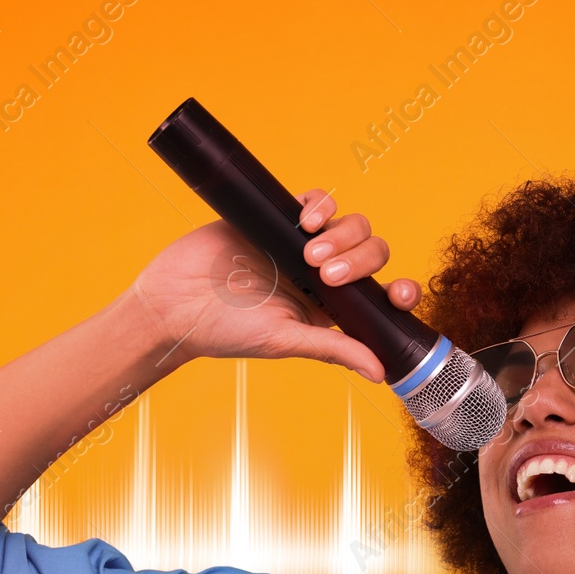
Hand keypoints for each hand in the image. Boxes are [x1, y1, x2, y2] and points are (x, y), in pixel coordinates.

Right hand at [123, 189, 419, 382]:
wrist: (174, 302)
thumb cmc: (225, 331)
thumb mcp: (285, 342)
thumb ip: (334, 349)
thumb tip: (381, 372)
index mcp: (332, 308)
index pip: (380, 294)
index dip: (400, 291)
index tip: (399, 294)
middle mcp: (323, 276)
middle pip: (371, 255)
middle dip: (361, 260)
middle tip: (325, 275)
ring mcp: (302, 244)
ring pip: (350, 225)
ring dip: (343, 234)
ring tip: (309, 251)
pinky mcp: (279, 217)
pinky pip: (317, 201)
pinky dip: (321, 204)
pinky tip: (307, 219)